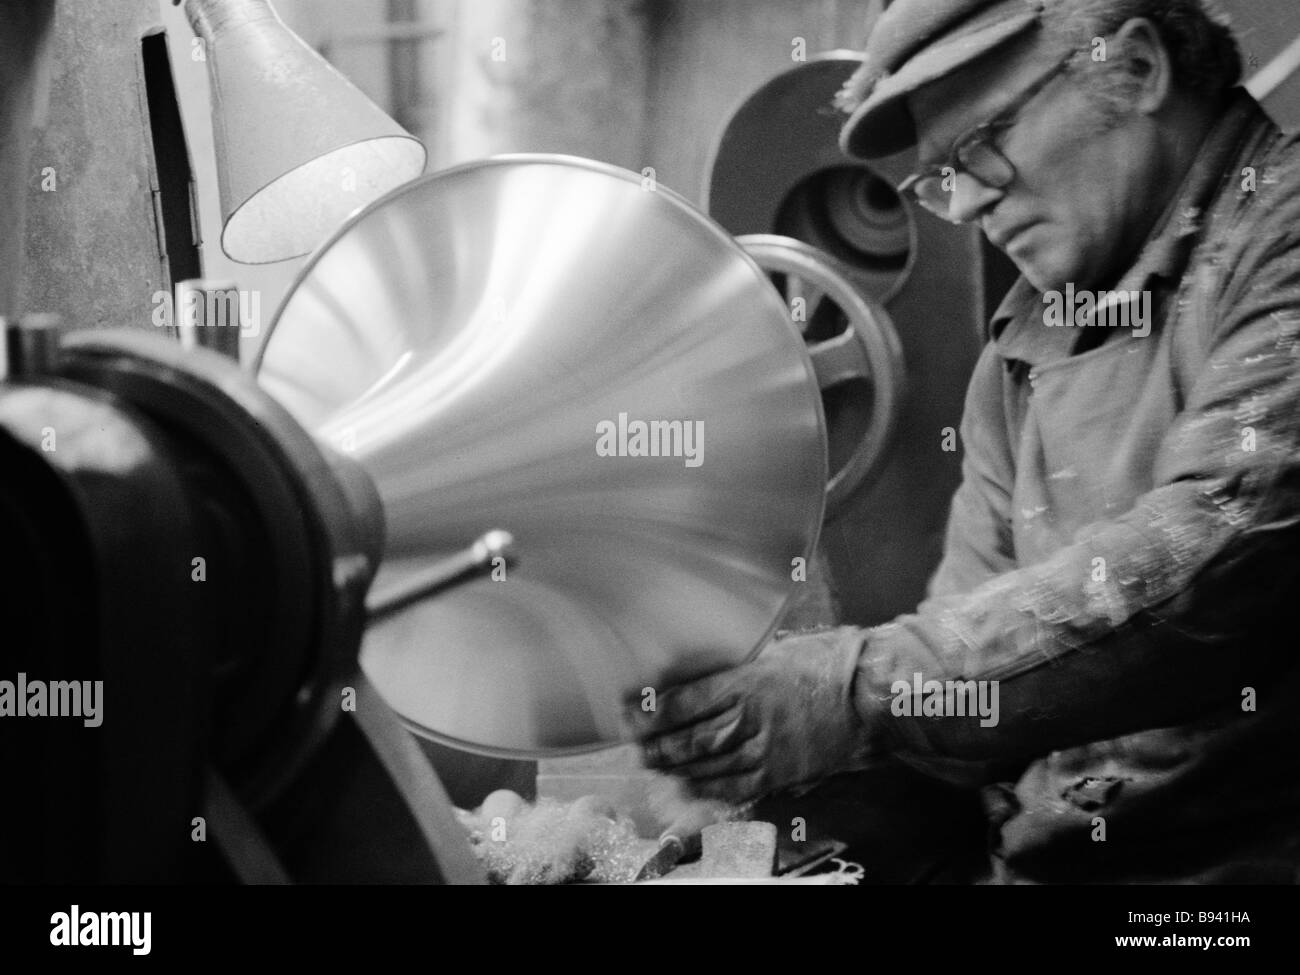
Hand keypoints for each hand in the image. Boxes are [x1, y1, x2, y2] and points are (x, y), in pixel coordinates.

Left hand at [623, 627, 873, 803]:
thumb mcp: (773, 652)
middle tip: (633, 743)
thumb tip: (697, 669)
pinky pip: (731, 786)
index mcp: (745, 682)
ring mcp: (763, 750)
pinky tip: (688, 782)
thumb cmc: (823, 664)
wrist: (867, 699)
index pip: (682, 702)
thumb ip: (735, 665)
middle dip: (654, 744)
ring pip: (704, 765)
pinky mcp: (777, 774)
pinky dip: (704, 786)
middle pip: (687, 738)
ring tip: (654, 762)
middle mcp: (749, 719)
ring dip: (673, 766)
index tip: (628, 711)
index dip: (649, 712)